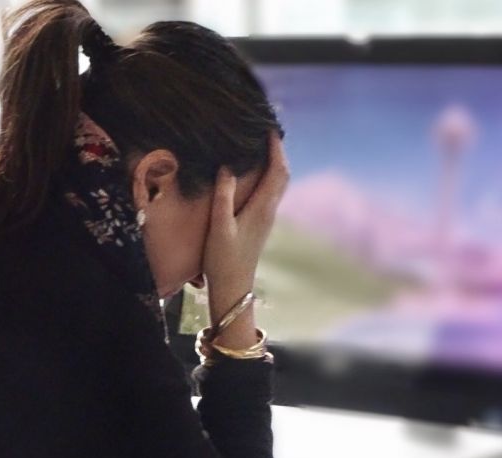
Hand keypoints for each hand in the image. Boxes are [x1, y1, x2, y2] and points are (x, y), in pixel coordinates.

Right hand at [202, 130, 289, 325]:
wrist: (233, 287)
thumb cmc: (223, 259)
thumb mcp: (219, 227)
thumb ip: (223, 196)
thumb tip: (228, 166)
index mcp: (262, 208)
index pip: (277, 171)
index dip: (276, 148)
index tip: (270, 128)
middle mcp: (269, 210)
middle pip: (283, 174)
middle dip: (279, 151)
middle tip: (268, 130)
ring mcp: (267, 217)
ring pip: (278, 183)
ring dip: (275, 162)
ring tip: (263, 145)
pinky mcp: (261, 222)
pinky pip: (270, 191)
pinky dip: (268, 175)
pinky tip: (255, 172)